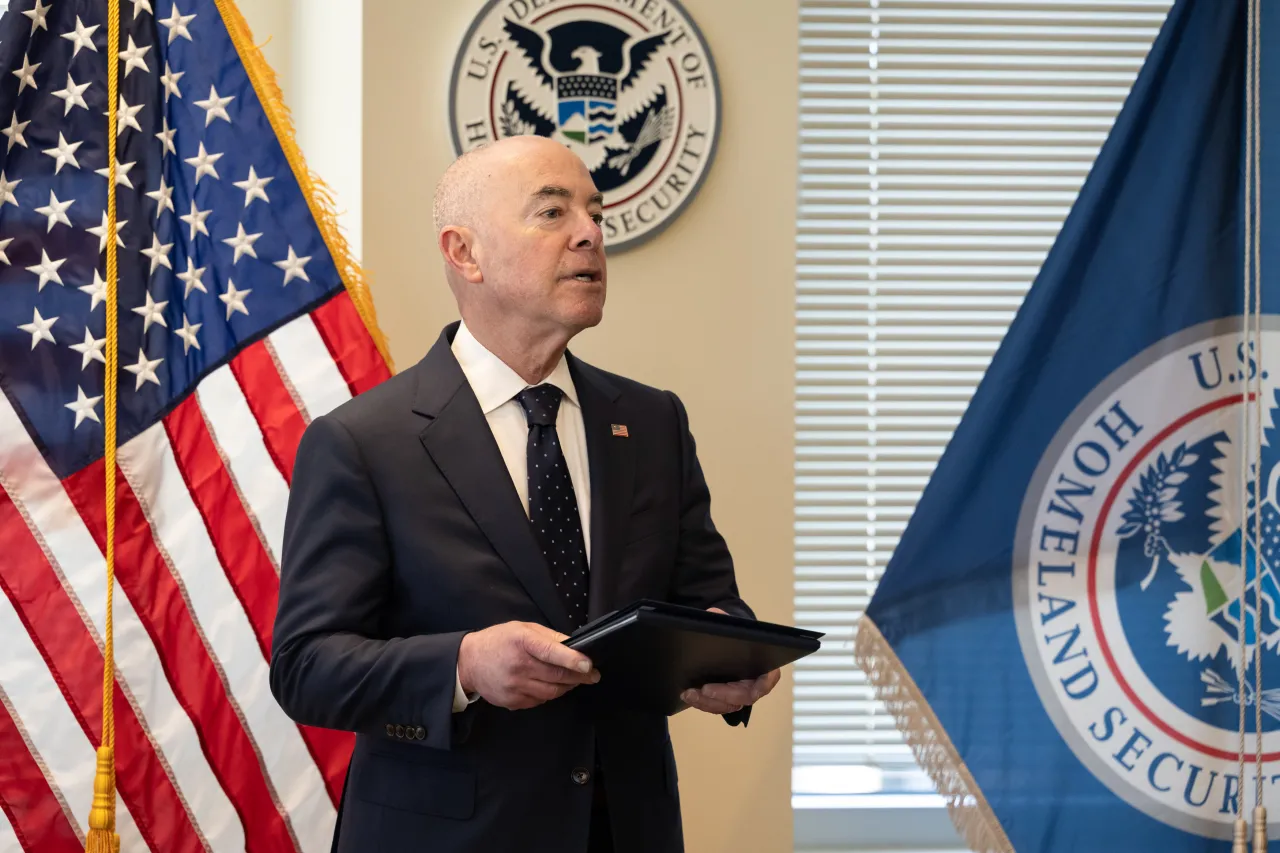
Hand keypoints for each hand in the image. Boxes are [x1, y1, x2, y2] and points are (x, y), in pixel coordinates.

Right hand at [457, 621, 599, 710]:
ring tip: (573, 679)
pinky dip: (550, 694)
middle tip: (592, 675)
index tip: (588, 665)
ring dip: (567, 686)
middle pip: (557, 675)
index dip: (572, 659)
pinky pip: (540, 700)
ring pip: (552, 691)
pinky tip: (550, 685)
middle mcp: (518, 665)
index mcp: (522, 641)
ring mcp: (514, 686)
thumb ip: (549, 637)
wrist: (469, 662)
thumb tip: (574, 646)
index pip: (551, 652)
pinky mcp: (512, 701)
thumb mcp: (523, 628)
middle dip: (579, 676)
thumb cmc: (499, 641)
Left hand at [680, 607, 780, 713]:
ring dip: (708, 702)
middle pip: (743, 697)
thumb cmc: (734, 628)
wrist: (727, 635)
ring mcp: (739, 692)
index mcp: (764, 664)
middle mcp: (754, 682)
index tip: (753, 690)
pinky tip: (689, 695)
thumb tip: (714, 615)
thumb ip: (724, 618)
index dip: (763, 685)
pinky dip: (702, 702)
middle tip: (704, 689)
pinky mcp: (724, 697)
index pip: (768, 678)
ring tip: (690, 694)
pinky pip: (716, 705)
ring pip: (727, 705)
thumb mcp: (729, 619)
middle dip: (723, 695)